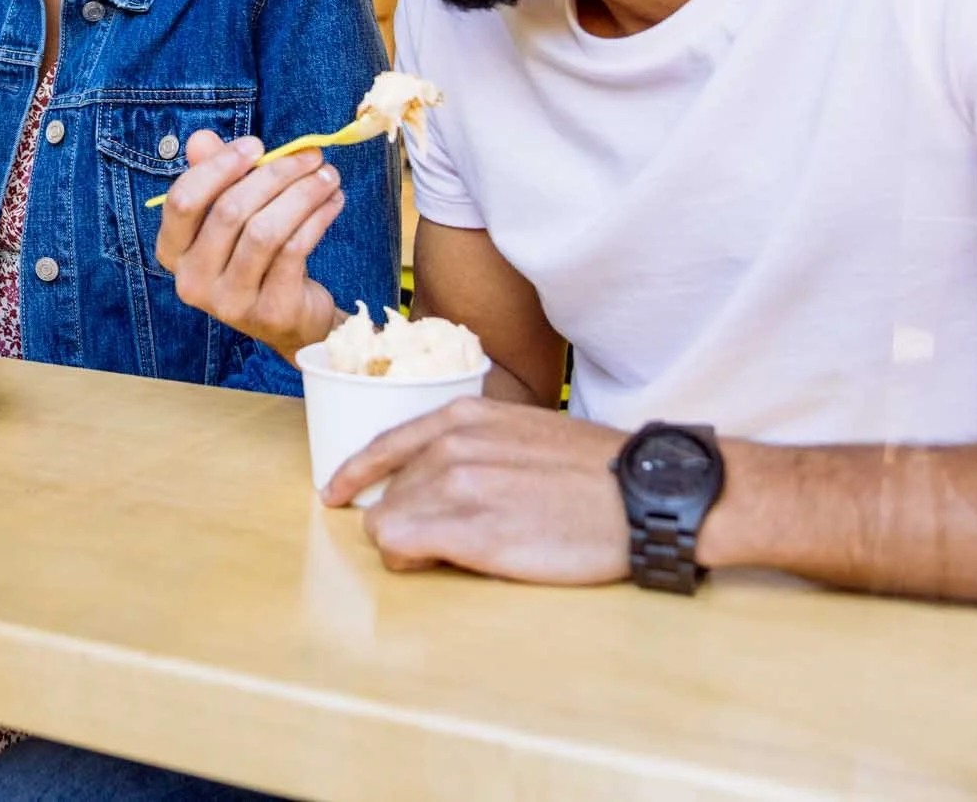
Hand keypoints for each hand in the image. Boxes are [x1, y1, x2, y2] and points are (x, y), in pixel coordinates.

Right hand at [154, 129, 345, 359]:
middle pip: (229, 212)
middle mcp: (192, 281)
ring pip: (264, 231)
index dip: (218, 166)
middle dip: (275, 174)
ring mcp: (230, 302)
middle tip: (310, 155)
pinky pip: (293, 251)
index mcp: (173, 252)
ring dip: (302, 194)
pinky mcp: (269, 312)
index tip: (256, 144)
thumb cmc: (256, 256)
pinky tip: (333, 202)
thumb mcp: (232, 215)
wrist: (289, 317)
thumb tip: (200, 138)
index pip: (182, 201)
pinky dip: (317, 219)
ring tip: (327, 175)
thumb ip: (214, 176)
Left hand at [324, 398, 632, 583]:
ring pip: (387, 523)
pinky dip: (410, 558)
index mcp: (463, 417)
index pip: (382, 444)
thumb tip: (437, 478)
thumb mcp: (522, 434)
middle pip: (388, 493)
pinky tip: (445, 559)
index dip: (354, 474)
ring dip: (411, 542)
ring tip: (460, 549)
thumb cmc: (590, 471)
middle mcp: (450, 445)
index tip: (336, 493)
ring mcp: (457, 486)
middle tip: (450, 538)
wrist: (640, 491)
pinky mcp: (469, 531)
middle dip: (405, 519)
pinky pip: (400, 546)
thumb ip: (473, 447)